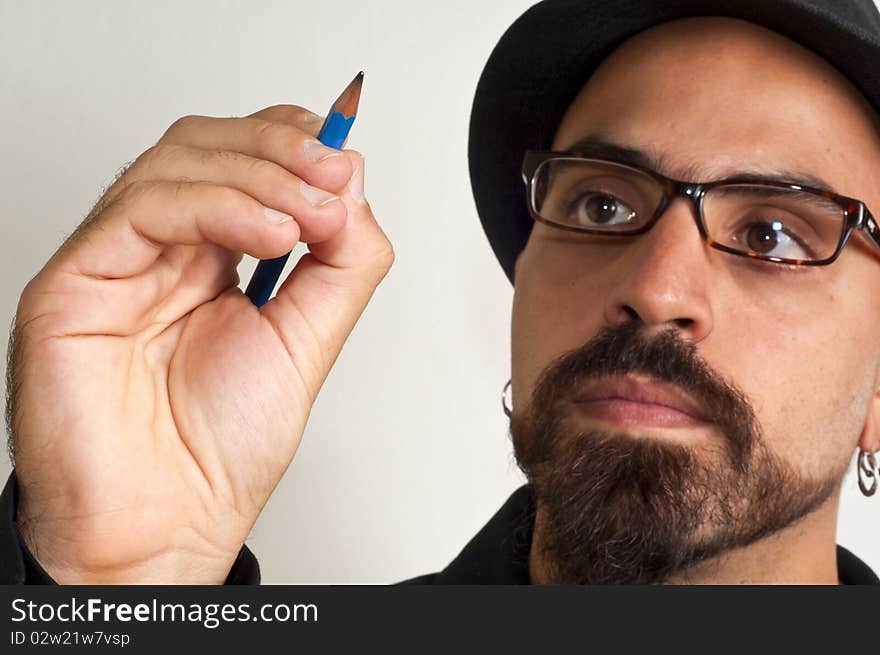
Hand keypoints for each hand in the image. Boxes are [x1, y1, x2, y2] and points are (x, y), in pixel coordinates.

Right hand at [7, 105, 393, 582]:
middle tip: (333, 172)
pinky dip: (217, 204)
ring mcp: (119, 259)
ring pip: (176, 161)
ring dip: (258, 170)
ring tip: (312, 211)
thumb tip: (353, 187)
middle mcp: (162, 251)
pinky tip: (273, 231)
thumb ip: (340, 264)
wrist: (163, 525)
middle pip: (208, 146)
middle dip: (281, 147)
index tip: (343, 154)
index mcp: (212, 261)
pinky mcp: (78, 278)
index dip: (292, 141)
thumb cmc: (219, 451)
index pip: (244, 164)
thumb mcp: (310, 341)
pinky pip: (142, 207)